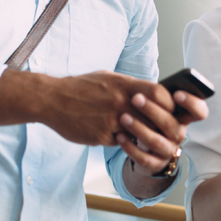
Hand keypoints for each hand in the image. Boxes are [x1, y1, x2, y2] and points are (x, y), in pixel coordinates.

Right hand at [39, 71, 167, 146]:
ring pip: (138, 133)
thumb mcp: (108, 78)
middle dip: (159, 124)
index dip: (169, 104)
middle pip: (154, 117)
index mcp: (124, 85)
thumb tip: (149, 93)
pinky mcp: (102, 136)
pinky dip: (119, 140)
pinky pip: (119, 142)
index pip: (160, 94)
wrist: (52, 100)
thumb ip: (130, 86)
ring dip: (140, 135)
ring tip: (137, 133)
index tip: (168, 109)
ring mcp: (112, 120)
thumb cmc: (80, 87)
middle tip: (159, 127)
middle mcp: (121, 102)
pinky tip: (111, 134)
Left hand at [118, 90, 208, 175]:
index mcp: (183, 117)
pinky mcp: (156, 164)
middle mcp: (179, 134)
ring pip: (156, 141)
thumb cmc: (150, 119)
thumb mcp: (157, 106)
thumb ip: (158, 96)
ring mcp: (168, 150)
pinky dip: (130, 147)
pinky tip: (119, 136)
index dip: (192, 103)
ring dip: (139, 128)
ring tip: (123, 117)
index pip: (199, 112)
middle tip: (135, 98)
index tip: (176, 94)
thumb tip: (150, 87)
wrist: (144, 148)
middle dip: (152, 110)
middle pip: (172, 125)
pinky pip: (144, 158)